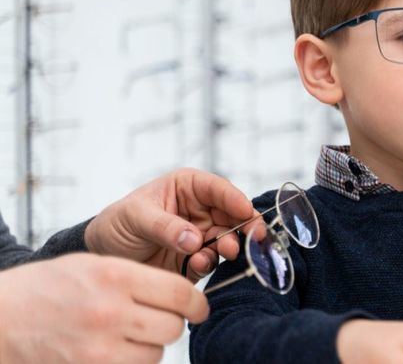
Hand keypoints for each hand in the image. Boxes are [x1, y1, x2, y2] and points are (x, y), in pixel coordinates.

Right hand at [0, 253, 207, 363]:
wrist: (1, 318)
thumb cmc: (46, 288)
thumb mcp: (94, 265)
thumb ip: (139, 277)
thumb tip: (180, 293)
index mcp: (115, 276)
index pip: (180, 293)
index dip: (196, 303)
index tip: (197, 307)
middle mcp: (110, 312)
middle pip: (172, 327)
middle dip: (173, 323)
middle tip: (162, 319)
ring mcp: (100, 347)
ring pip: (156, 354)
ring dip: (152, 346)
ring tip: (131, 334)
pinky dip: (133, 362)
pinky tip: (117, 349)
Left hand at [85, 168, 262, 280]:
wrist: (102, 255)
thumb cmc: (117, 223)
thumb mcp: (136, 216)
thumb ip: (165, 226)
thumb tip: (195, 239)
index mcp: (188, 187)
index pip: (218, 189)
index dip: (236, 199)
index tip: (246, 212)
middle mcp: (200, 209)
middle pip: (232, 215)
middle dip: (243, 226)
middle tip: (252, 238)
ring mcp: (200, 235)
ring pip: (227, 238)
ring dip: (229, 246)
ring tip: (225, 252)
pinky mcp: (196, 259)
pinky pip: (212, 260)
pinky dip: (211, 263)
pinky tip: (199, 263)